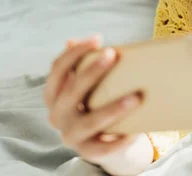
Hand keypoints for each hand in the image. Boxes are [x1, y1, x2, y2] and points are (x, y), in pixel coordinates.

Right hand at [44, 35, 152, 174]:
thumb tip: (83, 38)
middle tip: (113, 54)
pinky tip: (135, 130)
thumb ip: (87, 65)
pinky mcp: (89, 152)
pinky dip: (119, 139)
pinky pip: (104, 147)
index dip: (74, 53)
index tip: (97, 38)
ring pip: (90, 121)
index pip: (57, 71)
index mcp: (55, 96)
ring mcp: (72, 136)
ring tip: (136, 97)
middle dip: (92, 72)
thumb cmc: (98, 103)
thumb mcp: (91, 85)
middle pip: (72, 92)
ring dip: (113, 108)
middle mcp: (58, 116)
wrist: (105, 142)